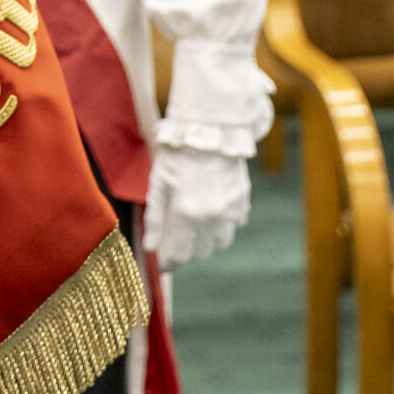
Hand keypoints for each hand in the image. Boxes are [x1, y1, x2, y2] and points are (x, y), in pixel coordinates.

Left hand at [145, 143, 251, 270]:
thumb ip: (155, 219)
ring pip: (218, 244)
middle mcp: (211, 218)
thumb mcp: (158, 184)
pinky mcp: (242, 203)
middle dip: (184, 252)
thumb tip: (151, 247)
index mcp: (186, 213)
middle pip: (198, 253)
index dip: (168, 263)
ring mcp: (230, 212)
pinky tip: (209, 212)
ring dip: (203, 242)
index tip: (161, 262)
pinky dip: (220, 226)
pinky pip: (231, 226)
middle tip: (173, 241)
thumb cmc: (178, 154)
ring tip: (191, 226)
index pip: (178, 256)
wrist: (210, 130)